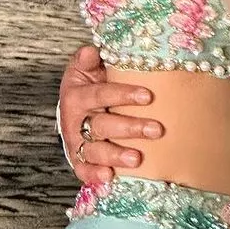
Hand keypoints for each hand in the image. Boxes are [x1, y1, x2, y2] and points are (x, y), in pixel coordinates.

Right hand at [58, 46, 163, 185]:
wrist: (72, 110)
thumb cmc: (89, 86)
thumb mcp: (85, 69)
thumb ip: (89, 60)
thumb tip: (92, 50)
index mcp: (79, 95)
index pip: (102, 94)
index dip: (123, 94)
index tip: (148, 95)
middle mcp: (76, 120)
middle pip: (103, 125)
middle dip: (130, 128)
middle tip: (156, 130)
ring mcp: (77, 142)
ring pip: (95, 150)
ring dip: (115, 155)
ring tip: (137, 159)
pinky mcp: (79, 159)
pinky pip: (84, 169)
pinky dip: (94, 175)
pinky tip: (110, 177)